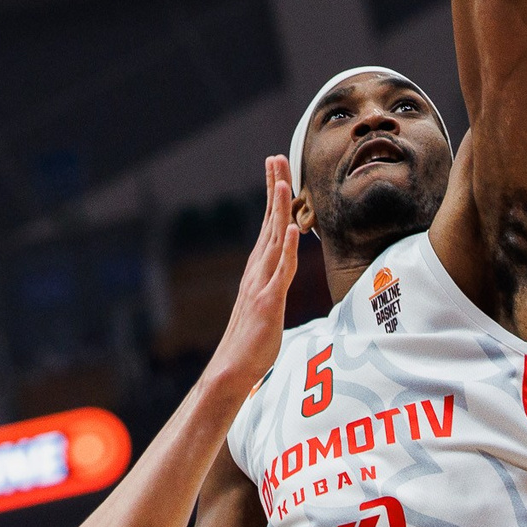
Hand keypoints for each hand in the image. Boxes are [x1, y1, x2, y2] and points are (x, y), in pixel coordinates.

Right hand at [202, 157, 301, 390]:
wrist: (233, 369)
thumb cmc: (251, 341)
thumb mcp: (266, 305)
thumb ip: (272, 284)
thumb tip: (280, 274)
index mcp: (258, 268)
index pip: (268, 224)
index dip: (274, 195)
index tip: (276, 168)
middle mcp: (257, 270)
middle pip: (269, 222)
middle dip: (275, 189)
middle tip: (276, 157)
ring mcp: (261, 284)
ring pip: (274, 240)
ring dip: (280, 210)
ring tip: (285, 182)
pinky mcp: (268, 302)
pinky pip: (281, 271)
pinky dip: (288, 249)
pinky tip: (293, 229)